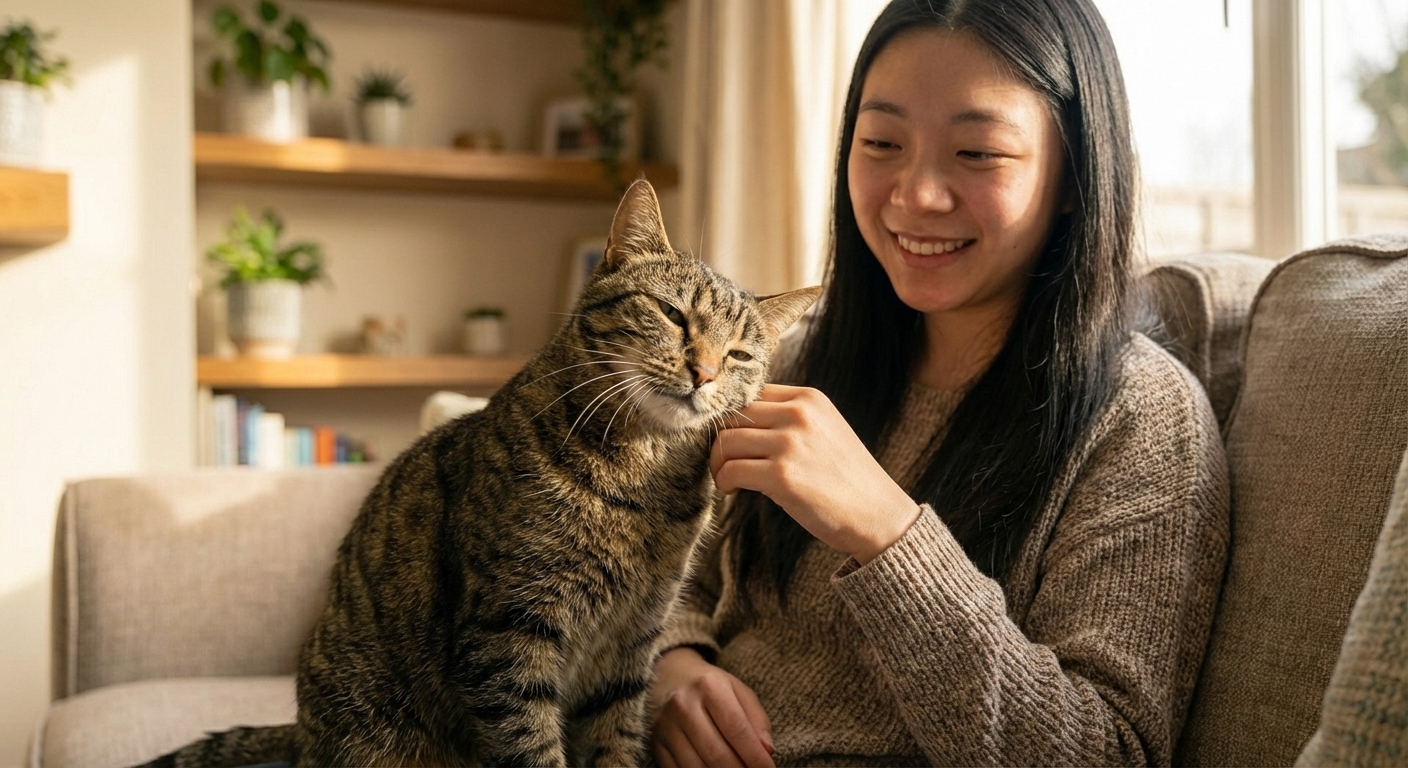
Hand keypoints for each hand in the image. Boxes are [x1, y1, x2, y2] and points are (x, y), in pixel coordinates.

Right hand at [649, 647, 774, 767]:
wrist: (667, 676)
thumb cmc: (710, 687)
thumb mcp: (737, 691)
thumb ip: (757, 719)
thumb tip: (767, 751)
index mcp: (709, 686)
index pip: (736, 729)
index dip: (755, 756)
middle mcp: (684, 705)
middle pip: (716, 753)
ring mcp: (666, 726)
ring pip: (696, 767)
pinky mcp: (656, 743)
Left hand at [711, 384, 921, 563]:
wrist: (879, 515)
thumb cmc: (846, 477)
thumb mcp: (824, 429)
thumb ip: (788, 416)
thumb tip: (736, 419)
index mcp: (809, 398)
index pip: (749, 394)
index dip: (731, 417)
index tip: (730, 438)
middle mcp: (799, 414)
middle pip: (732, 415)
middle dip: (719, 440)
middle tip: (722, 461)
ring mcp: (790, 444)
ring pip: (726, 442)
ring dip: (718, 463)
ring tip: (726, 478)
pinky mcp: (782, 476)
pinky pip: (731, 471)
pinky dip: (724, 482)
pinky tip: (731, 491)